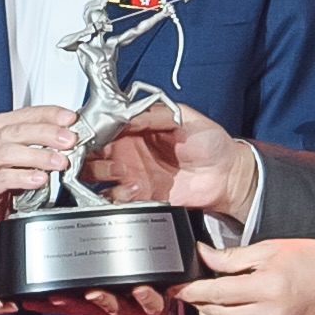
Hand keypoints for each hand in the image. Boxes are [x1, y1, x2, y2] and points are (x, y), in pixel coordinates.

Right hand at [0, 106, 83, 245]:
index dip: (50, 114)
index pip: (27, 114)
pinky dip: (24, 177)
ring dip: (39, 156)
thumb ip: (40, 143)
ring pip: (10, 152)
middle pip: (19, 131)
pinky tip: (40, 179)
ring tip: (59, 162)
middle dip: (48, 133)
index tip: (70, 118)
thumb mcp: (21, 155)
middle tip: (69, 140)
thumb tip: (70, 136)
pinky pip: (4, 178)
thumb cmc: (0, 177)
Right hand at [72, 97, 252, 219]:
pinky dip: (117, 196)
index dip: (92, 130)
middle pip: (92, 153)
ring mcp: (132, 174)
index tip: (86, 133)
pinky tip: (133, 189)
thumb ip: (154, 115)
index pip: (104, 127)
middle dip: (87, 155)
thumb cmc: (211, 143)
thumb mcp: (184, 117)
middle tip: (96, 155)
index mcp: (137, 128)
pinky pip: (116, 199)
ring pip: (98, 177)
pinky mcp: (140, 196)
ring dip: (101, 175)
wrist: (227, 175)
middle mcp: (129, 151)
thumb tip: (126, 115)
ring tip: (120, 172)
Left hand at [179, 235, 314, 314]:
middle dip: (198, 304)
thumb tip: (204, 256)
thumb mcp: (270, 249)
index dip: (192, 291)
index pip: (217, 294)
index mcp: (268, 288)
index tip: (179, 287)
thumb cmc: (313, 261)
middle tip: (190, 292)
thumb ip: (233, 257)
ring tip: (205, 304)